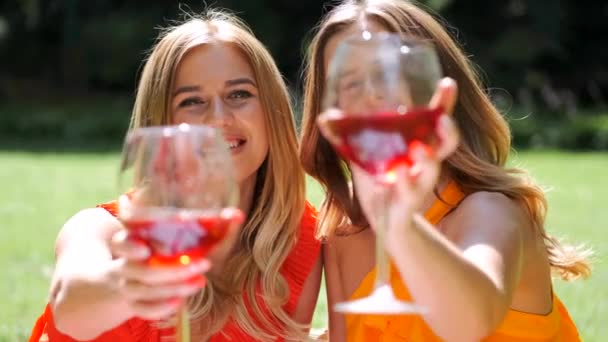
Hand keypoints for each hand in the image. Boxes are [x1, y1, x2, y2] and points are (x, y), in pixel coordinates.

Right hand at [108, 230, 210, 319]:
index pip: (120, 243)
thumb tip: (228, 215)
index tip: (145, 250)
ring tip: (200, 281)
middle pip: (142, 271)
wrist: (128, 274)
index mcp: (127, 243)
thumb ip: (185, 226)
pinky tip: (180, 302)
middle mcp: (124, 266)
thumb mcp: (161, 233)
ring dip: (175, 288)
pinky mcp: (132, 303)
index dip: (130, 247)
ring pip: (145, 291)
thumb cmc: (155, 247)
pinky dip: (160, 307)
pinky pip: (143, 309)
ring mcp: (126, 287)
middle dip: (175, 270)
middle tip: (205, 263)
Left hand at [352, 77, 458, 237]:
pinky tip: (394, 176)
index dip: (445, 102)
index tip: (447, 83)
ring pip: (431, 171)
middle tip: (442, 118)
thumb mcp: (365, 159)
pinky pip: (408, 195)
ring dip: (427, 160)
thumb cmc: (379, 184)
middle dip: (449, 131)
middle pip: (447, 144)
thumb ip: (350, 139)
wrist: (385, 222)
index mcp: (419, 146)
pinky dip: (402, 184)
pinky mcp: (407, 204)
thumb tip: (324, 116)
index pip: (437, 121)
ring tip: (417, 149)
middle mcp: (424, 164)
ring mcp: (419, 184)